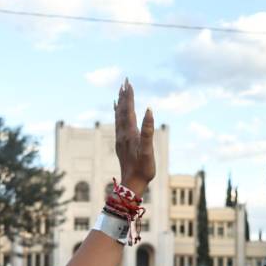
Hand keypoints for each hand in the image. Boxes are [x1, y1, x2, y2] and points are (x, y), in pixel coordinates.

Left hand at [114, 79, 154, 194]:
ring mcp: (120, 140)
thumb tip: (149, 110)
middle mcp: (122, 134)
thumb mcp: (148, 150)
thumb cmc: (143, 169)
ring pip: (118, 117)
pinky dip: (117, 115)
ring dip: (120, 104)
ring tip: (120, 92)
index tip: (128, 83)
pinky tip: (117, 112)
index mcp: (130, 134)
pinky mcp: (121, 145)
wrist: (132, 184)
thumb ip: (148, 130)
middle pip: (121, 111)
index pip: (128, 111)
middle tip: (124, 81)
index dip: (129, 97)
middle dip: (123, 96)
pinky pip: (118, 124)